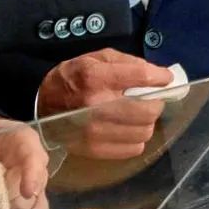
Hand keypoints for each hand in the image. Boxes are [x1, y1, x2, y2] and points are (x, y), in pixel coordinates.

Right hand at [37, 49, 170, 160]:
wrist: (42, 104)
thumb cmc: (73, 77)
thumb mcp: (97, 58)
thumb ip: (129, 63)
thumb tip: (160, 75)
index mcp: (95, 77)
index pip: (141, 77)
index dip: (161, 77)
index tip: (166, 78)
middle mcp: (95, 106)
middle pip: (147, 110)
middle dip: (156, 103)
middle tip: (150, 100)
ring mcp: (94, 131)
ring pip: (143, 131)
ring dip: (146, 123)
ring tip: (137, 115)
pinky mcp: (94, 149)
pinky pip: (133, 148)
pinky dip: (136, 138)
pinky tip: (127, 129)